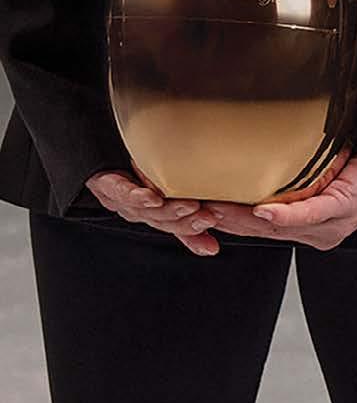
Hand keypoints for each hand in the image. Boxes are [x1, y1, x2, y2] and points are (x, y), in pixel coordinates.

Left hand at [84, 170, 223, 256]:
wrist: (96, 165)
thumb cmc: (132, 181)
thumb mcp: (164, 196)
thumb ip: (188, 217)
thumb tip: (213, 237)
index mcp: (154, 216)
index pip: (177, 228)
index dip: (195, 233)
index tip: (214, 235)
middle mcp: (140, 212)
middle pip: (165, 221)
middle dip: (188, 222)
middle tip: (210, 217)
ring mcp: (124, 201)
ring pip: (148, 211)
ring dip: (170, 210)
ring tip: (191, 205)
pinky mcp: (108, 186)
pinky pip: (122, 193)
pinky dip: (137, 197)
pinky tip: (152, 197)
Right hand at [201, 150, 356, 250]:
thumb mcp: (318, 175)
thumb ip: (289, 178)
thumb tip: (255, 163)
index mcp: (303, 227)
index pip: (256, 228)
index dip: (224, 221)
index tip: (193, 210)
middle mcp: (312, 233)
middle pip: (259, 231)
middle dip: (224, 221)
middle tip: (191, 209)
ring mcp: (326, 225)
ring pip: (276, 227)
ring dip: (242, 218)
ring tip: (213, 209)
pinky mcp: (340, 210)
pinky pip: (308, 214)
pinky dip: (284, 214)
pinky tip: (263, 211)